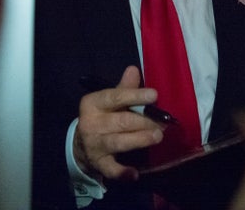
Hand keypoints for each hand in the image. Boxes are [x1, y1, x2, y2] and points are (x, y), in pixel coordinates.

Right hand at [73, 66, 163, 180]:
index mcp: (93, 103)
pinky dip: (122, 172)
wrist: (81, 144)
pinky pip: (110, 169)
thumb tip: (134, 70)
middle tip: (162, 123)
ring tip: (157, 137)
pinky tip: (134, 174)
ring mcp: (93, 144)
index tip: (154, 95)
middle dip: (144, 122)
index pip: (115, 97)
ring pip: (118, 142)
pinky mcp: (98, 163)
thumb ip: (124, 88)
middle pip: (120, 121)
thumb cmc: (102, 117)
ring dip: (139, 140)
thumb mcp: (109, 100)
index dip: (135, 96)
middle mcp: (91, 123)